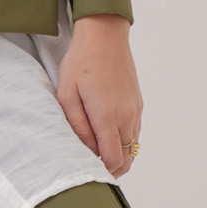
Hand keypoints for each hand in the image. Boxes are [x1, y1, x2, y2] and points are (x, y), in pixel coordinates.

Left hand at [56, 14, 142, 175]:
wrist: (105, 36)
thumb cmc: (81, 62)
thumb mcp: (67, 95)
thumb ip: (77, 127)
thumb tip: (87, 151)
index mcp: (107, 115)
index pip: (112, 159)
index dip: (102, 171)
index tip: (87, 171)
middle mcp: (126, 115)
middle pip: (126, 159)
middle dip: (111, 169)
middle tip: (92, 168)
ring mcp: (135, 110)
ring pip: (133, 148)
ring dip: (119, 156)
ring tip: (97, 153)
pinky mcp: (138, 104)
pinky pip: (135, 133)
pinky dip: (124, 142)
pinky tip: (107, 136)